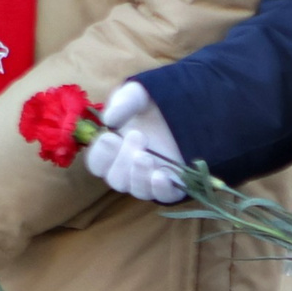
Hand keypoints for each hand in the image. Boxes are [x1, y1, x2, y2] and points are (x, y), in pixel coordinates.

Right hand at [87, 81, 187, 203]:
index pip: (97, 164)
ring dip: (138, 176)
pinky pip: (164, 196)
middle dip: (122, 161)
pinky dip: (160, 190)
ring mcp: (153, 177)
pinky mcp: (176, 183)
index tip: (111, 136)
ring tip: (146, 156)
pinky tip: (161, 176)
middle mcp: (131, 168)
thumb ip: (123, 102)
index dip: (101, 154)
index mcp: (115, 150)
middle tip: (138, 136)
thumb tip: (109, 120)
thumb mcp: (139, 93)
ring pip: (136, 190)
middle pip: (115, 179)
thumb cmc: (159, 102)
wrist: (194, 105)